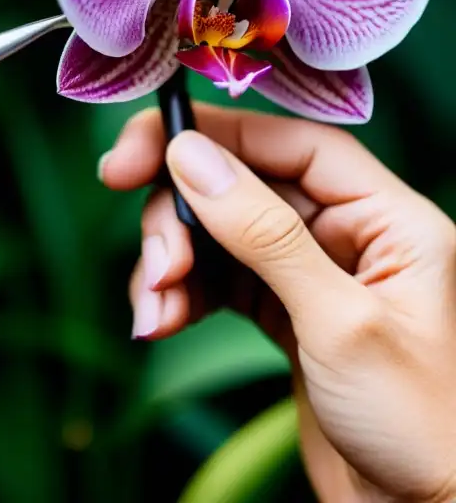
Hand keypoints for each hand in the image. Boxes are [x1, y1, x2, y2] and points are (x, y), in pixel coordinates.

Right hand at [102, 106, 455, 502]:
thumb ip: (264, 234)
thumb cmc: (420, 427)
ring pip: (216, 233)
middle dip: (180, 217)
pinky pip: (214, 278)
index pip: (288, 143)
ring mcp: (308, 273)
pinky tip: (162, 321)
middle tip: (155, 262)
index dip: (212, 136)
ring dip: (171, 264)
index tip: (141, 152)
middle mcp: (346, 235)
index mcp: (387, 218)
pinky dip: (180, 294)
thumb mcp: (339, 322)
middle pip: (239, 186)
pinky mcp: (279, 311)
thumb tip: (191, 158)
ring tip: (156, 310)